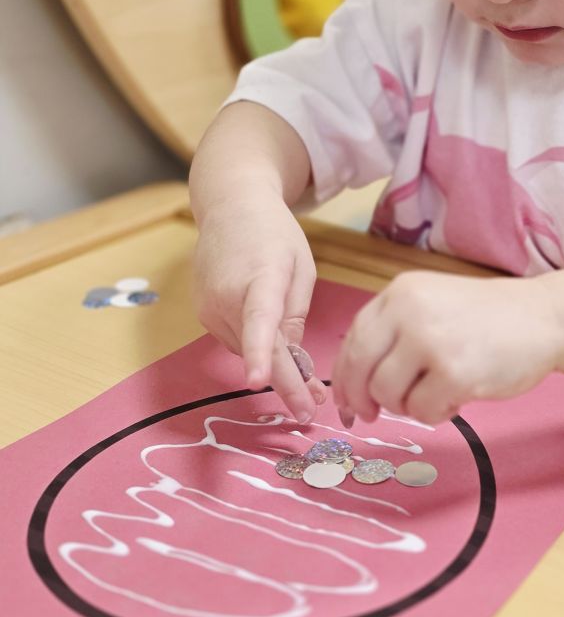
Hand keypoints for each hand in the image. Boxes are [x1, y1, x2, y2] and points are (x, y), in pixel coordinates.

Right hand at [192, 194, 326, 422]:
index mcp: (261, 276)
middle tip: (309, 410)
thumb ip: (296, 314)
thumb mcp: (301, 268)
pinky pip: (236, 339)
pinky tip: (272, 344)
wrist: (229, 206)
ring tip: (305, 382)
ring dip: (274, 367)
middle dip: (286, 383)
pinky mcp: (202, 313)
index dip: (258, 353)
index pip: (259, 319)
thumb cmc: (274, 233)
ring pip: (248, 349)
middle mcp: (227, 295)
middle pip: (260, 349)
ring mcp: (209, 306)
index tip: (258, 382)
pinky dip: (256, 348)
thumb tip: (290, 358)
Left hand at [330, 271, 561, 425]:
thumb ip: (395, 330)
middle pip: (361, 369)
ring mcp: (430, 342)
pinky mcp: (454, 374)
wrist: (544, 318)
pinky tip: (457, 398)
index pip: (353, 339)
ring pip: (387, 394)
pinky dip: (435, 414)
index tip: (346, 400)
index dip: (344, 376)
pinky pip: (421, 411)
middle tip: (371, 414)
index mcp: (400, 293)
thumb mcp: (433, 303)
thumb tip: (354, 381)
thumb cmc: (489, 316)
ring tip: (436, 394)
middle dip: (361, 399)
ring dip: (407, 405)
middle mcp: (409, 312)